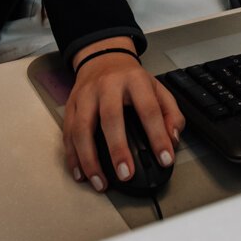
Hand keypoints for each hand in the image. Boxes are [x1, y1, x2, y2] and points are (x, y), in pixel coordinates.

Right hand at [63, 37, 184, 192]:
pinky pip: (68, 133)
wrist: (103, 58)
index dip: (158, 136)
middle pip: (111, 118)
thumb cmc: (131, 79)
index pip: (148, 109)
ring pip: (82, 128)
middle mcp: (108, 86)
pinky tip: (80, 174)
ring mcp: (86, 95)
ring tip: (100, 182)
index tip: (164, 159)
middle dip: (118, 149)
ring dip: (89, 159)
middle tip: (126, 174)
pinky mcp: (71, 105)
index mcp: (135, 80)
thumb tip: (172, 139)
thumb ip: (171, 113)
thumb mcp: (158, 88)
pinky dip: (72, 156)